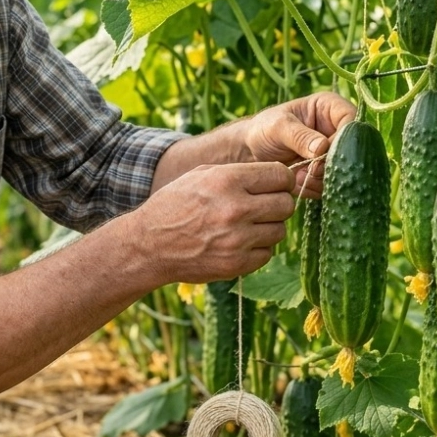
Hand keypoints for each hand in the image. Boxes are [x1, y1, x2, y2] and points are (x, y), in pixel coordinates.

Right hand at [120, 162, 295, 285]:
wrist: (149, 244)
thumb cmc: (175, 205)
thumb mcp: (201, 175)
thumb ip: (239, 173)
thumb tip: (278, 175)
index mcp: (227, 181)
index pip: (280, 175)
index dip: (281, 179)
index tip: (275, 184)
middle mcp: (235, 209)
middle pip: (286, 204)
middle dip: (277, 203)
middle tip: (263, 206)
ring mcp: (237, 240)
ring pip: (279, 230)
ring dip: (267, 228)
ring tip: (246, 226)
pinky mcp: (236, 264)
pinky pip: (267, 253)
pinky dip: (257, 249)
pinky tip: (238, 242)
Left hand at [240, 92, 356, 196]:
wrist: (250, 152)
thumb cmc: (263, 129)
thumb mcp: (278, 127)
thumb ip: (299, 136)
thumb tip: (322, 148)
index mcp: (330, 108)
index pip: (352, 122)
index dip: (343, 140)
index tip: (321, 153)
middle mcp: (337, 130)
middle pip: (352, 150)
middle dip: (331, 164)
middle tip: (311, 171)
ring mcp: (334, 154)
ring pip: (344, 171)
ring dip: (321, 178)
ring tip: (297, 175)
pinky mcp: (328, 173)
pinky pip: (332, 185)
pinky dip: (315, 187)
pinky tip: (297, 183)